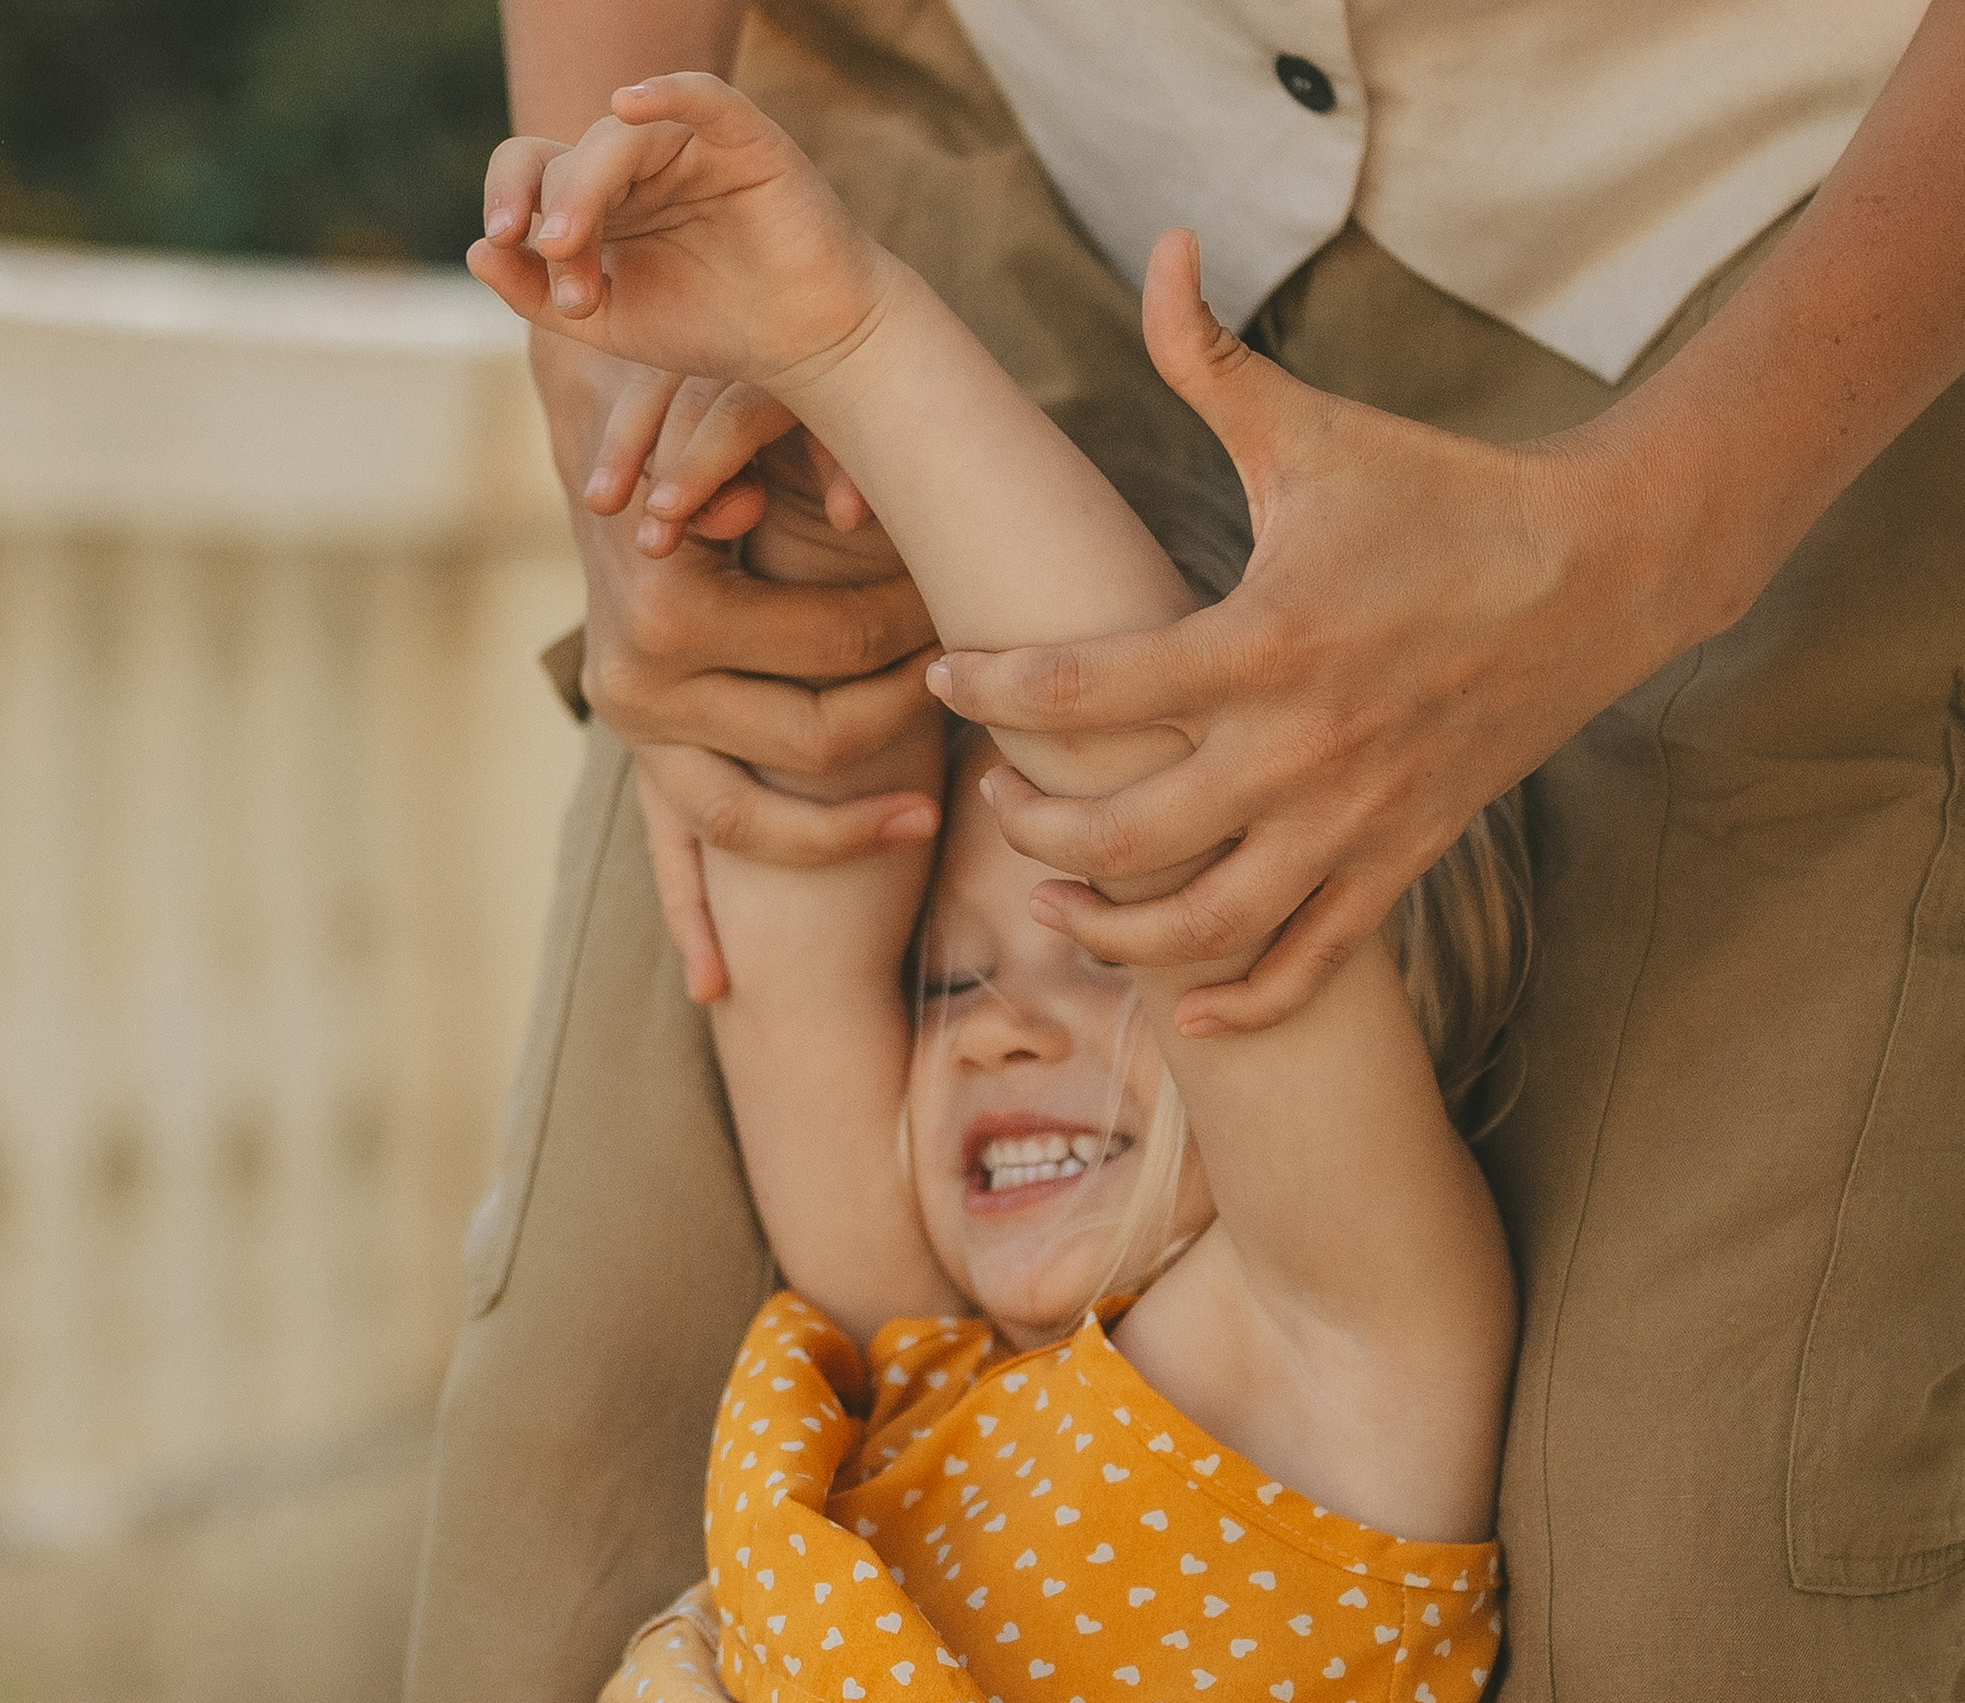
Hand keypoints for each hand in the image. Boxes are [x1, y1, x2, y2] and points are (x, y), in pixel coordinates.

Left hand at [470, 73, 894, 389]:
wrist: (804, 347)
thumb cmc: (713, 328)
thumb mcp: (608, 322)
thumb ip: (536, 292)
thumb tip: (475, 250)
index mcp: (602, 198)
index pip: (534, 169)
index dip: (506, 194)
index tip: (503, 240)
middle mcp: (640, 164)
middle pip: (569, 158)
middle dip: (559, 216)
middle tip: (570, 285)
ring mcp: (691, 146)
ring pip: (619, 139)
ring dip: (587, 191)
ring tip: (577, 251)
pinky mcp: (745, 140)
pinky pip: (702, 96)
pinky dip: (667, 91)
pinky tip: (628, 103)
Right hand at [527, 334, 941, 999]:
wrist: (610, 433)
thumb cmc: (700, 419)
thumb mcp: (749, 418)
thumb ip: (808, 450)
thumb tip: (875, 504)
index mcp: (672, 609)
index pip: (836, 651)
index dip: (916, 635)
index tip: (968, 617)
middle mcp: (639, 681)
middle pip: (811, 738)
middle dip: (901, 716)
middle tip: (966, 698)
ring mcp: (634, 731)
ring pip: (749, 822)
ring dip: (836, 834)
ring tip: (923, 820)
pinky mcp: (636, 757)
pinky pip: (670, 856)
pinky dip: (692, 922)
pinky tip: (720, 986)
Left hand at [932, 230, 1719, 1035]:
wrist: (1604, 568)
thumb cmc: (1442, 492)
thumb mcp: (1317, 430)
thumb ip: (1213, 361)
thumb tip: (1160, 250)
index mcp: (1260, 641)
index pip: (1085, 689)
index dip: (993, 689)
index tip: (943, 673)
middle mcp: (1297, 747)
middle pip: (1124, 833)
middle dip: (1036, 829)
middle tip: (998, 801)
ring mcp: (1352, 816)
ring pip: (1205, 924)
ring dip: (1114, 930)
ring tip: (1056, 904)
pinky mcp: (1402, 855)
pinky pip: (1311, 957)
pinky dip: (1245, 998)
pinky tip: (1187, 1008)